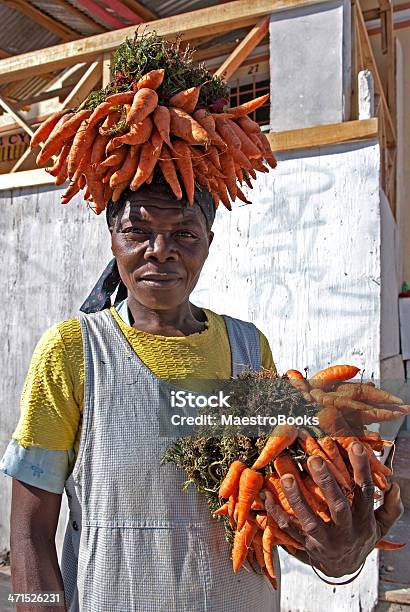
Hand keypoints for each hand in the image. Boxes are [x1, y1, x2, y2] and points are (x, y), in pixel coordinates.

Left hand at [263, 442, 403, 576]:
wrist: (343, 568)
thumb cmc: (361, 535)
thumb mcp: (381, 524)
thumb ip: (390, 506)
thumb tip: (393, 484)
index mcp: (363, 519)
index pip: (364, 491)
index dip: (361, 468)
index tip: (355, 445)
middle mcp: (344, 530)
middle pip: (337, 506)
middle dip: (326, 483)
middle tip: (313, 459)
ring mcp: (324, 539)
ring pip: (309, 520)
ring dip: (297, 498)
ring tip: (285, 476)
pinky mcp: (305, 544)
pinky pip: (288, 529)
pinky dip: (275, 512)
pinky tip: (265, 494)